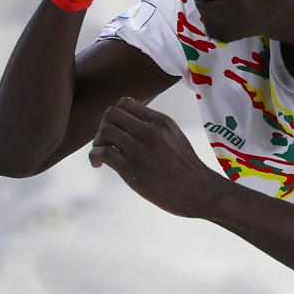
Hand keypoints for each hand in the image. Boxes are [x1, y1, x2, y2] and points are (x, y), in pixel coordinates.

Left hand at [89, 97, 224, 217]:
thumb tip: (127, 122)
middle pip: (111, 114)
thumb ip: (153, 126)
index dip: (115, 114)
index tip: (118, 129)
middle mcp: (150, 132)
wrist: (199, 191)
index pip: (125, 102)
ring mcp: (140, 150)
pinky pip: (103, 153)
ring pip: (105, 131)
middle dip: (103, 125)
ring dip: (97, 141)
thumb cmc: (186, 166)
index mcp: (161, 121)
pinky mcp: (131, 170)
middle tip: (107, 141)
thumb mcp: (174, 136)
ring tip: (103, 153)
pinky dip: (95, 156)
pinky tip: (99, 164)